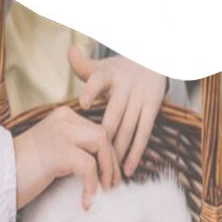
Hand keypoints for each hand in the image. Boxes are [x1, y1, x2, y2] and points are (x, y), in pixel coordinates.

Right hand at [13, 105, 121, 210]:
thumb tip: (97, 166)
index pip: (96, 129)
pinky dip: (92, 186)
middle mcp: (63, 120)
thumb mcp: (50, 152)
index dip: (108, 153)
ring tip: (105, 190)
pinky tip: (86, 201)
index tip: (109, 174)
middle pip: (104, 134)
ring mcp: (61, 134)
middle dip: (112, 161)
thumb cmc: (20, 172)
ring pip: (102, 144)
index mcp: (62, 117)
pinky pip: (89, 166)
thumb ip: (71, 150)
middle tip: (112, 184)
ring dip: (108, 169)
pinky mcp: (59, 152)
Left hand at [68, 43, 167, 176]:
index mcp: (108, 74)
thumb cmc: (117, 70)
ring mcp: (140, 97)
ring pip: (128, 127)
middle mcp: (125, 85)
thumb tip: (69, 50)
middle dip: (103, 138)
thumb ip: (83, 65)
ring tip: (107, 171)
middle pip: (113, 114)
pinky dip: (136, 152)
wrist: (152, 59)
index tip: (84, 103)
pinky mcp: (153, 107)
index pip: (98, 80)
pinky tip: (127, 169)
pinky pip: (144, 133)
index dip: (91, 90)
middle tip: (91, 162)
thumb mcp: (101, 66)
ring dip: (118, 150)